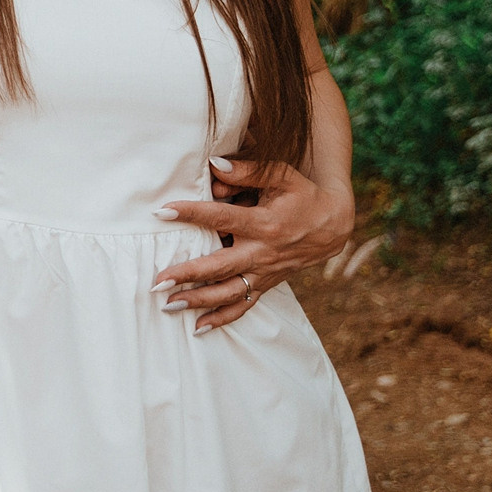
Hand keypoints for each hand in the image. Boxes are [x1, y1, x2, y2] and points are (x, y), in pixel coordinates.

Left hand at [152, 156, 355, 333]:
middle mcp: (263, 252)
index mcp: (264, 223)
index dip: (191, 213)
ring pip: (229, 292)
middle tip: (158, 280)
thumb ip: (247, 171)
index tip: (162, 212)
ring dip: (199, 300)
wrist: (333, 227)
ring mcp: (265, 272)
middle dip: (188, 274)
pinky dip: (222, 318)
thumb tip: (213, 165)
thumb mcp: (281, 176)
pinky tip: (198, 326)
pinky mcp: (267, 284)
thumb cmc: (302, 196)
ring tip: (168, 305)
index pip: (221, 218)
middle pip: (220, 266)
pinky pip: (244, 306)